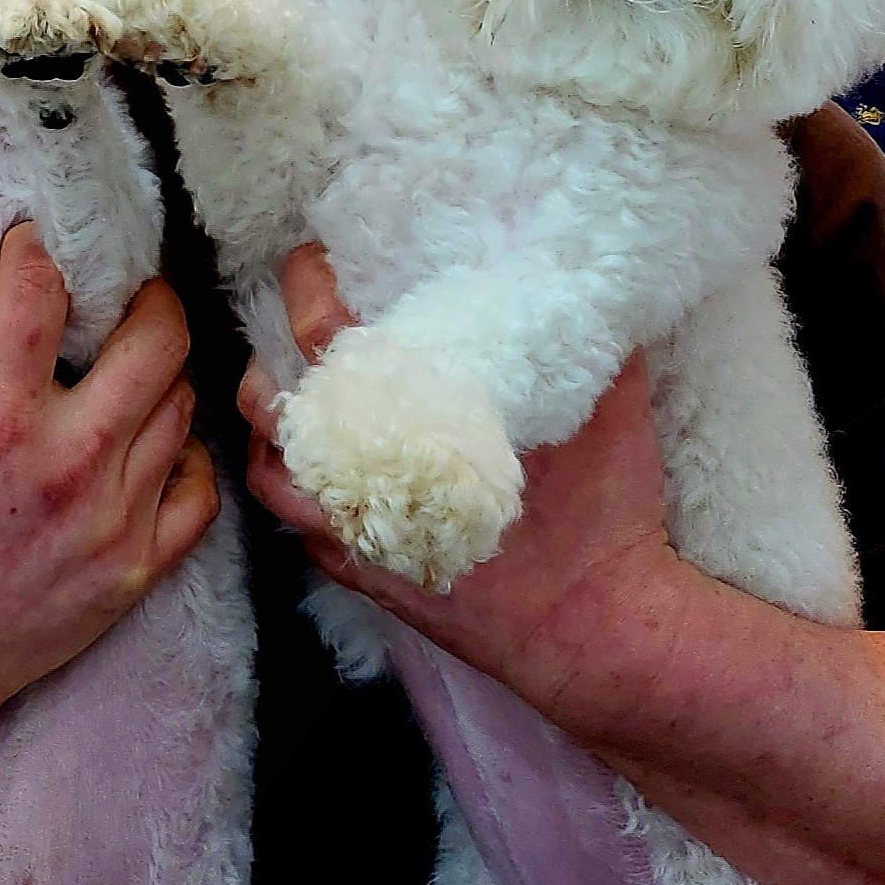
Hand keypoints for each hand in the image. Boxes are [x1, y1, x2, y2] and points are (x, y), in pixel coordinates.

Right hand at [0, 232, 209, 756]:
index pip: (42, 296)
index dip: (37, 251)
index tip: (30, 242)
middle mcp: (67, 465)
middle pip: (159, 342)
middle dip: (147, 299)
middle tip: (125, 294)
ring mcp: (112, 521)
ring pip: (182, 408)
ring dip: (164, 372)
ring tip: (133, 362)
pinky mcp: (136, 568)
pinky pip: (200, 490)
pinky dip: (187, 455)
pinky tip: (152, 440)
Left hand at [241, 248, 688, 723]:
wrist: (599, 627)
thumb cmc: (605, 513)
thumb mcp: (613, 406)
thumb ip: (588, 335)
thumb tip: (580, 268)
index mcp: (423, 414)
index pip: (331, 336)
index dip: (311, 287)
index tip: (314, 257)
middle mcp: (373, 473)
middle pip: (285, 401)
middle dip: (275, 354)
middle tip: (294, 311)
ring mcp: (362, 533)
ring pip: (274, 472)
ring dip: (271, 425)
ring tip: (284, 388)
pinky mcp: (371, 577)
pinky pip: (303, 530)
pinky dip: (296, 492)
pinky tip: (314, 468)